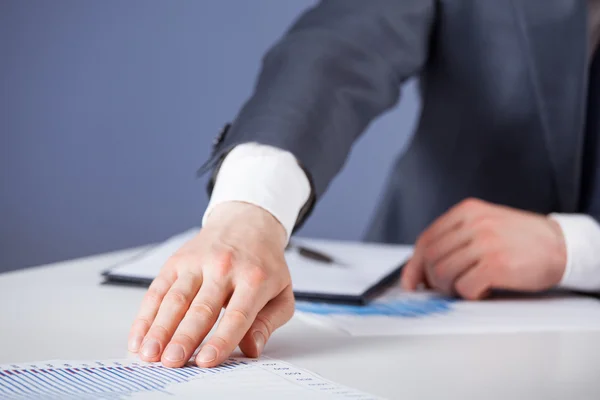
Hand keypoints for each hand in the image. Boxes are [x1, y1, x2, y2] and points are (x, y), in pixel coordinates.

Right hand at [127, 201, 294, 367]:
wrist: (247, 222)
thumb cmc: (263, 264)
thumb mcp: (281, 292)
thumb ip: (269, 322)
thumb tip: (253, 347)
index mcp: (254, 278)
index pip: (237, 315)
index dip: (221, 340)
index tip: (206, 360)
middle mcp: (224, 268)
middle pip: (201, 308)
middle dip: (184, 337)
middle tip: (172, 361)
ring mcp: (198, 262)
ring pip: (175, 298)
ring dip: (160, 328)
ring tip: (151, 353)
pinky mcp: (177, 261)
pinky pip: (158, 290)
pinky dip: (146, 315)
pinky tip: (140, 336)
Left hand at [401, 198, 566, 299]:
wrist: (561, 245)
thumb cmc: (520, 240)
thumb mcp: (485, 225)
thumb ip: (455, 238)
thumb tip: (422, 268)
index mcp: (467, 210)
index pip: (426, 239)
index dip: (413, 265)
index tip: (410, 282)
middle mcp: (473, 223)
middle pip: (431, 258)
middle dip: (431, 280)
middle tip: (442, 289)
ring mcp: (485, 242)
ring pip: (443, 274)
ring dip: (450, 289)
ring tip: (467, 287)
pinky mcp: (496, 264)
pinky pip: (464, 287)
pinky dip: (469, 295)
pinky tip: (483, 290)